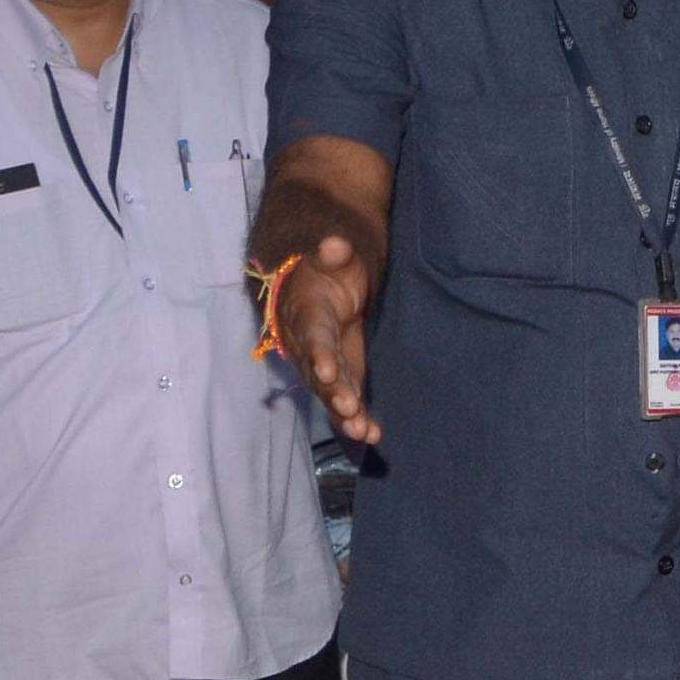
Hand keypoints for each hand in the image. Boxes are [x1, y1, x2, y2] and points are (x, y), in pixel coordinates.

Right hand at [278, 235, 381, 445]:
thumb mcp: (333, 257)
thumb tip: (335, 244)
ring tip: (362, 431)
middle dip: (333, 393)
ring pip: (330, 393)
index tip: (327, 370)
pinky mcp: (338, 379)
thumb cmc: (329, 270)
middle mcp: (308, 346)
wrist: (319, 284)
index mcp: (307, 315)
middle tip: (349, 410)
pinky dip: (356, 419)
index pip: (312, 335)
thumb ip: (334, 254)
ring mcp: (322, 366)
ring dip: (345, 414)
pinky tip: (372, 435)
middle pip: (319, 373)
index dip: (319, 353)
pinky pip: (343, 401)